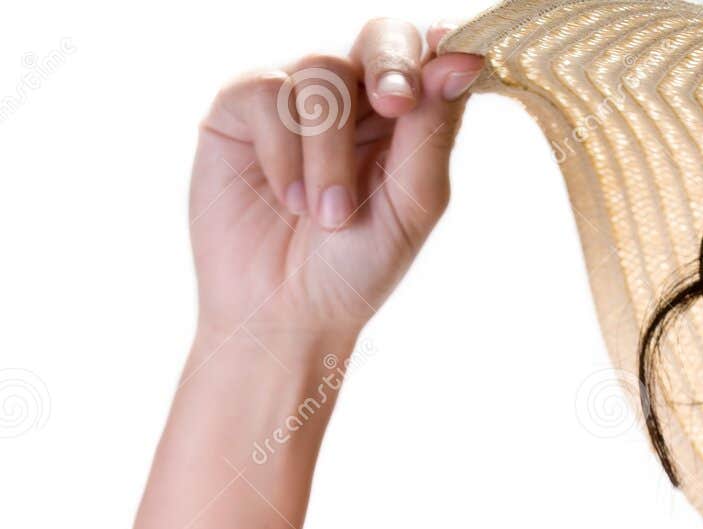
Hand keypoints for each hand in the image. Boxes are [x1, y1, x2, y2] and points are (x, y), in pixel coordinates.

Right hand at [190, 18, 482, 344]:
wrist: (282, 317)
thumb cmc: (352, 271)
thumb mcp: (410, 208)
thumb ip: (432, 133)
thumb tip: (460, 60)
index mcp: (404, 118)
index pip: (427, 54)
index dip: (431, 56)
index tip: (427, 88)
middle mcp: (353, 98)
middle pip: (379, 36)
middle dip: (390, 65)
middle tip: (393, 105)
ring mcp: (295, 99)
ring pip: (322, 71)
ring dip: (329, 150)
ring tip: (326, 215)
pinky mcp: (242, 110)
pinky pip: (267, 92)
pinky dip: (283, 151)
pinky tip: (287, 198)